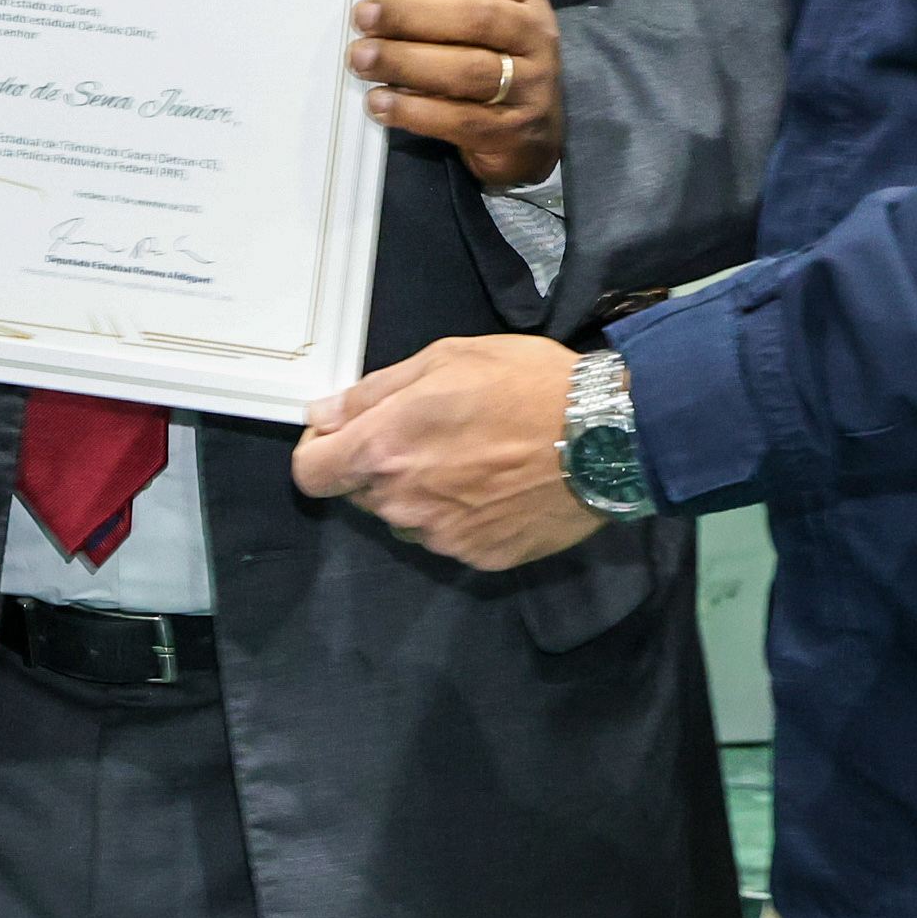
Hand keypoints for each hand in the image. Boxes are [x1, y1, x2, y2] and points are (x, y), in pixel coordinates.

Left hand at [291, 333, 602, 570]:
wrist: (605, 435)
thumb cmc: (524, 384)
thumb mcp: (444, 359)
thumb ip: (372, 392)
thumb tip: (322, 415)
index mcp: (384, 449)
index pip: (311, 474)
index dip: (320, 451)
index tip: (345, 433)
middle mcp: (404, 503)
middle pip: (360, 495)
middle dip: (378, 467)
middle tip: (427, 434)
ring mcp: (444, 538)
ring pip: (406, 518)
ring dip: (420, 494)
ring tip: (471, 459)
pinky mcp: (482, 558)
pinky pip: (451, 539)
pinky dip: (462, 516)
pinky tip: (497, 487)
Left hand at [351, 0, 562, 189]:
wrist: (533, 133)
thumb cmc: (494, 61)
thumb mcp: (481, 20)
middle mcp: (534, 37)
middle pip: (473, 16)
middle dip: (410, 13)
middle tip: (364, 16)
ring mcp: (530, 87)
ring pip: (465, 70)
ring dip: (404, 62)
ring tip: (362, 58)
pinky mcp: (512, 132)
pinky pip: (459, 120)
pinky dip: (413, 110)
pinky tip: (380, 102)